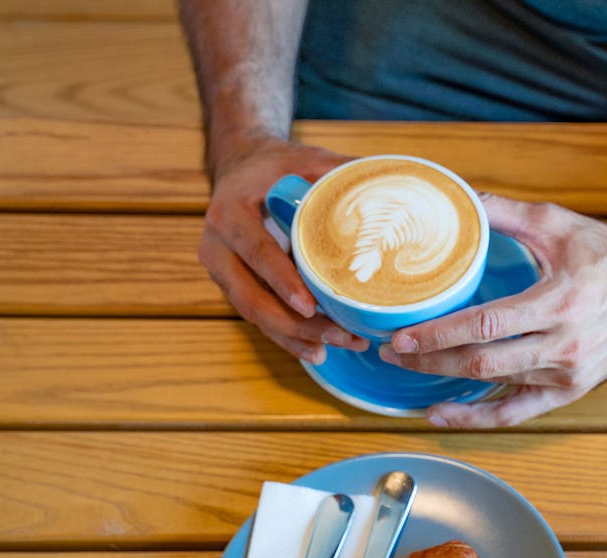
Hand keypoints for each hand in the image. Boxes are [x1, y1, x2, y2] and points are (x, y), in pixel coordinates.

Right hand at [197, 137, 368, 362]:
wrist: (240, 167)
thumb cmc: (276, 165)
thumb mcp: (305, 159)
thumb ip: (340, 171)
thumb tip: (390, 183)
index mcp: (230, 213)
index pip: (256, 252)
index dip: (282, 280)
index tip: (310, 304)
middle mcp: (217, 247)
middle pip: (252, 297)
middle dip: (297, 323)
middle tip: (340, 335)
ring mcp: (222, 271)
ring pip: (254, 315)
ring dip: (296, 337)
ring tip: (337, 347)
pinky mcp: (233, 286)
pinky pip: (258, 318)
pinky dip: (287, 337)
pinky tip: (317, 351)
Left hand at [379, 194, 606, 426]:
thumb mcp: (558, 223)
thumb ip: (504, 212)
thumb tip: (457, 199)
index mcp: (559, 301)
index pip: (487, 325)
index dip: (440, 334)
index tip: (403, 335)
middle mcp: (564, 344)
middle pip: (484, 362)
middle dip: (431, 361)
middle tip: (392, 352)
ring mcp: (569, 372)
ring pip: (497, 387)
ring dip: (447, 384)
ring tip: (409, 372)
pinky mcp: (573, 389)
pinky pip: (519, 412)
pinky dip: (479, 417)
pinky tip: (444, 413)